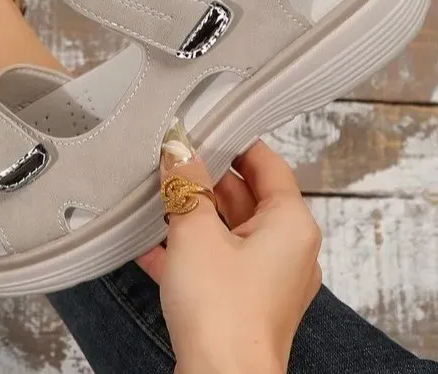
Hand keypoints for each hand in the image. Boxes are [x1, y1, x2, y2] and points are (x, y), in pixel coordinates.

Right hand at [138, 133, 321, 373]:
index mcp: (290, 224)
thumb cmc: (222, 309)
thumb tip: (179, 148)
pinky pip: (216, 260)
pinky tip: (146, 242)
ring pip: (227, 229)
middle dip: (204, 180)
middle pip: (245, 195)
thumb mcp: (196, 231)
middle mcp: (286, 248)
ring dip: (192, 214)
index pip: (267, 164)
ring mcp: (265, 278)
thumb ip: (187, 185)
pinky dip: (187, 248)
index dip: (234, 142)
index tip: (202, 129)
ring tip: (153, 196)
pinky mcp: (243, 301)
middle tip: (169, 160)